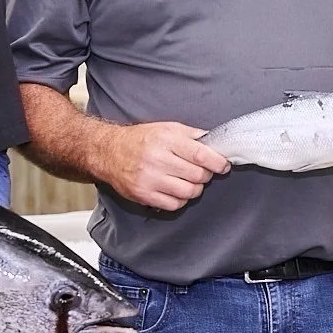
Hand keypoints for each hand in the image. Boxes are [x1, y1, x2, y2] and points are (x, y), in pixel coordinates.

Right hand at [97, 122, 228, 210]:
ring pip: (188, 192)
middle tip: (202, 171)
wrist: (109, 152)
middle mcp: (157, 160)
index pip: (200, 154)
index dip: (216, 162)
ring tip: (188, 180)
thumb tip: (214, 141)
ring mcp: (150, 179)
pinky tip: (176, 190)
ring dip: (194, 188)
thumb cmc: (139, 139)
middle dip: (205, 175)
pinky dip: (181, 199)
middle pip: (197, 175)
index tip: (223, 165)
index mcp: (165, 140)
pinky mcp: (144, 195)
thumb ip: (191, 134)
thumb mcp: (166, 128)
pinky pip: (174, 204)